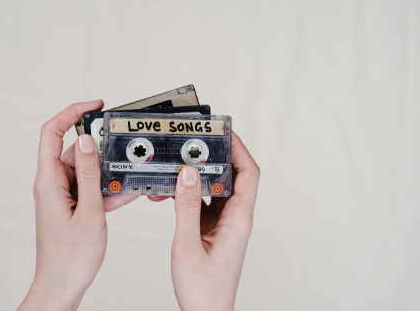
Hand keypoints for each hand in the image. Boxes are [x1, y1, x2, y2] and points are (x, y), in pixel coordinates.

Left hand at [18, 101, 136, 310]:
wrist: (63, 284)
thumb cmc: (71, 256)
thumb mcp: (90, 211)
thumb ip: (90, 174)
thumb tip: (88, 141)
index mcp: (49, 181)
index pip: (52, 132)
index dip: (72, 113)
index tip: (95, 106)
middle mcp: (53, 183)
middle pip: (77, 151)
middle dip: (103, 152)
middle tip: (125, 154)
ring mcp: (62, 193)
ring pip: (88, 170)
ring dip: (109, 175)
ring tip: (128, 183)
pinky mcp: (72, 203)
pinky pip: (91, 187)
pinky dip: (108, 190)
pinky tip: (125, 195)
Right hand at [171, 132, 259, 310]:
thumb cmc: (204, 289)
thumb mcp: (188, 244)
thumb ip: (186, 207)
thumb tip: (186, 173)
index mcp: (239, 220)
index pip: (249, 173)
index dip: (239, 148)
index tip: (224, 131)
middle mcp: (236, 218)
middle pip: (233, 175)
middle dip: (215, 155)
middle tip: (196, 141)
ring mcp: (225, 223)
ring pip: (215, 188)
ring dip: (198, 175)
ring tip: (178, 164)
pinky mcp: (213, 230)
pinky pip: (203, 202)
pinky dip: (189, 193)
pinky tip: (171, 191)